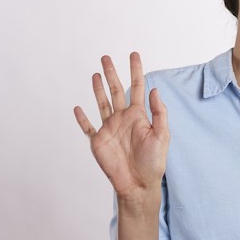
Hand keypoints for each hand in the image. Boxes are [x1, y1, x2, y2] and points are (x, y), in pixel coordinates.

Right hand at [73, 52, 168, 199]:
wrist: (138, 184)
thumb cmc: (153, 162)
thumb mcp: (162, 135)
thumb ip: (159, 113)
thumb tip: (154, 89)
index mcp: (139, 116)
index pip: (137, 87)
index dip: (135, 71)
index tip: (133, 55)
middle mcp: (123, 119)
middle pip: (116, 90)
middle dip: (112, 73)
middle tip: (106, 57)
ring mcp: (109, 129)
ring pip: (102, 103)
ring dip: (97, 89)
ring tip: (96, 74)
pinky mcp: (98, 142)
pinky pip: (87, 128)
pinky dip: (81, 119)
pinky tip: (78, 108)